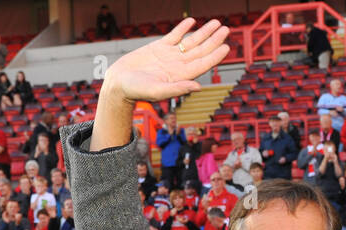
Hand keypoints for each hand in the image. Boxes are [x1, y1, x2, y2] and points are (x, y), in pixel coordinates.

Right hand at [100, 18, 228, 104]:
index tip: (226, 47)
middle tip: (226, 29)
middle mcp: (177, 65)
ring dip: (203, 32)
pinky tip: (192, 21)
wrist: (118, 83)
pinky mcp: (158, 47)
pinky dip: (183, 28)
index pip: (202, 64)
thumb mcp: (158, 91)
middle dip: (213, 40)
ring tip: (216, 23)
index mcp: (180, 76)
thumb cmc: (136, 91)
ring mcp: (169, 55)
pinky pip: (174, 36)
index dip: (215, 56)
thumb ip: (178, 88)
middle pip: (200, 51)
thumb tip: (198, 87)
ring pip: (190, 41)